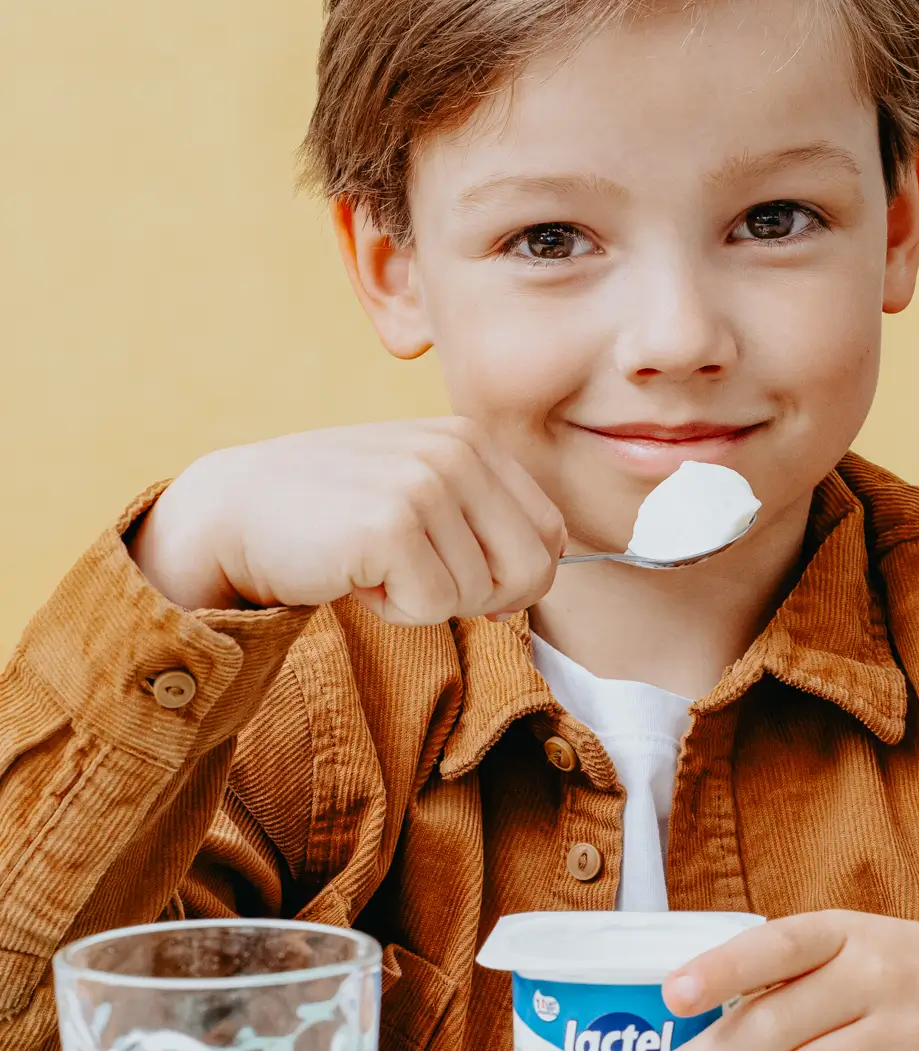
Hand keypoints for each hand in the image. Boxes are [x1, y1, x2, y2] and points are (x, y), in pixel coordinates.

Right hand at [129, 418, 565, 622]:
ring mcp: (427, 484)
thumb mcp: (420, 494)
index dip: (514, 575)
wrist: (234, 513)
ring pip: (482, 595)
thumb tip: (538, 582)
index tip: (458, 574)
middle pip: (534, 569)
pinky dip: (395, 610)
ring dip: (425, 601)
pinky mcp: (394, 525)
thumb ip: (484, 521)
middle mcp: (458, 452)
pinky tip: (355, 574)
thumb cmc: (331, 516)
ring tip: (373, 563)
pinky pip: (435, 607)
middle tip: (416, 577)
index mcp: (473, 440)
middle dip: (482, 597)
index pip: (551, 533)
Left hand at [633, 911, 918, 1050]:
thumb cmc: (916, 976)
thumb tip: (701, 1031)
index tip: (672, 996)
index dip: (723, 969)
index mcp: (847, 935)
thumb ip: (795, 985)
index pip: (777, 945)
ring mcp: (911, 1034)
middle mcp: (877, 977)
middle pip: (779, 1021)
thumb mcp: (862, 952)